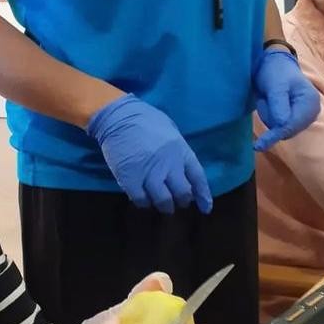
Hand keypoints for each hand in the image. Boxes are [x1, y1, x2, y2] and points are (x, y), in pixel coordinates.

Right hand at [87, 94, 212, 213]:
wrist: (118, 116)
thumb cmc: (145, 120)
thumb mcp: (170, 131)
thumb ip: (178, 151)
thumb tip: (182, 172)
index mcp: (180, 150)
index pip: (198, 177)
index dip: (203, 195)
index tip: (205, 207)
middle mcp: (168, 164)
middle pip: (183, 193)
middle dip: (182, 201)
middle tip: (177, 202)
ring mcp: (149, 172)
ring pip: (163, 201)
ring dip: (165, 206)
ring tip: (161, 203)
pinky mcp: (130, 179)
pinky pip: (141, 200)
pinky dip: (144, 203)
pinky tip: (143, 198)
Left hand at [253, 50, 319, 152]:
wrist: (274, 64)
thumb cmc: (275, 71)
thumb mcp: (275, 85)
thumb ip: (279, 104)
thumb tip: (282, 125)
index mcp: (310, 103)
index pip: (292, 126)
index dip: (276, 134)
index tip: (258, 145)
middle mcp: (310, 113)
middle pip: (287, 130)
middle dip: (272, 117)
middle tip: (265, 98)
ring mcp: (303, 117)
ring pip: (280, 129)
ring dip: (269, 115)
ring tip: (267, 97)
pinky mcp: (293, 118)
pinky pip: (277, 126)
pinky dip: (269, 116)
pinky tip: (269, 102)